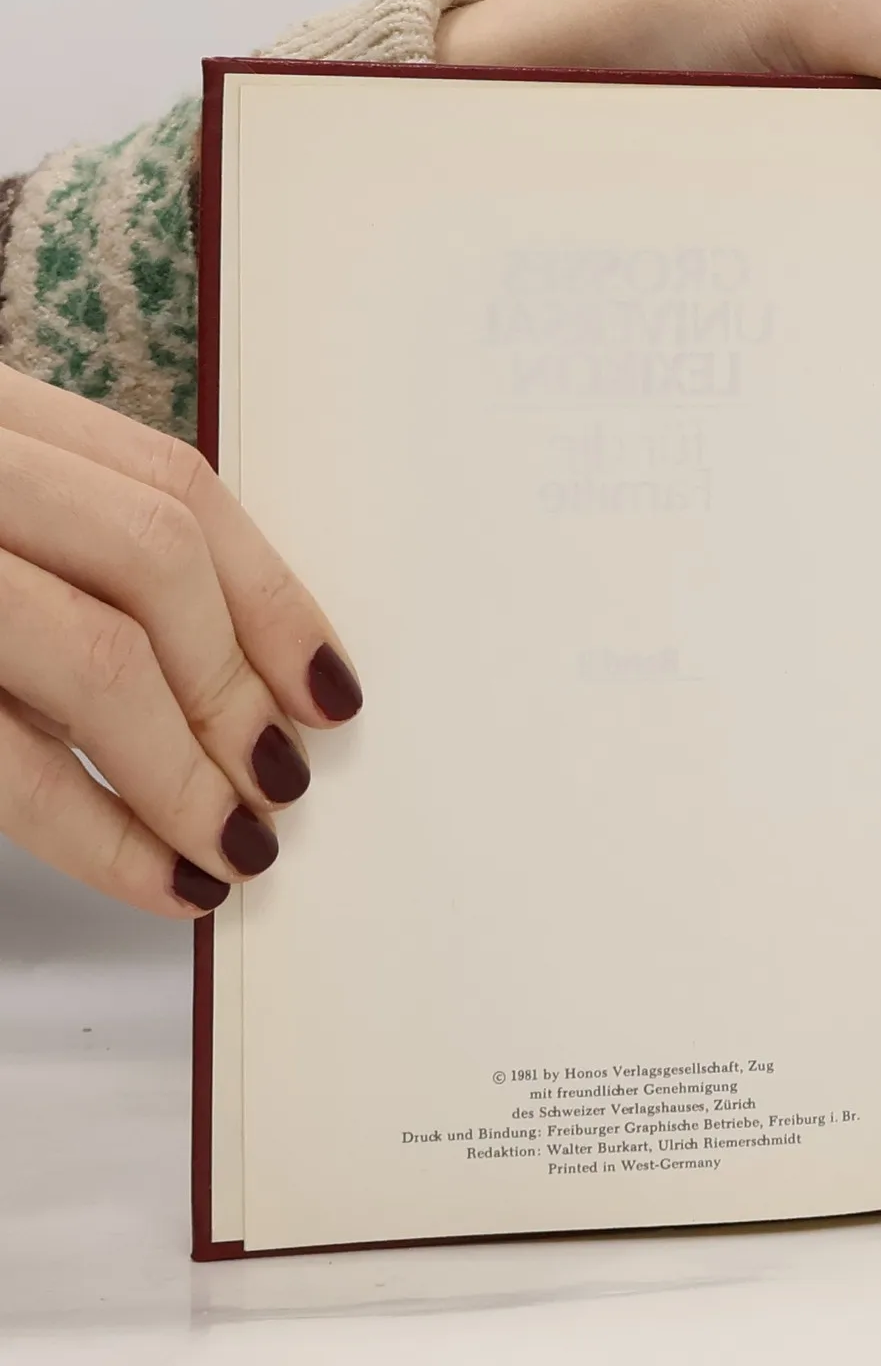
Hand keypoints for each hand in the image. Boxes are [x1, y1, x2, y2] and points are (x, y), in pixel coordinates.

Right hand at [0, 367, 361, 916]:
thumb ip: (66, 548)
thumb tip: (242, 682)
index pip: (171, 486)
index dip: (274, 596)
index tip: (330, 690)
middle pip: (150, 560)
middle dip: (235, 688)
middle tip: (279, 785)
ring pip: (89, 653)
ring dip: (184, 771)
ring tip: (233, 849)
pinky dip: (94, 830)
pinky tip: (156, 878)